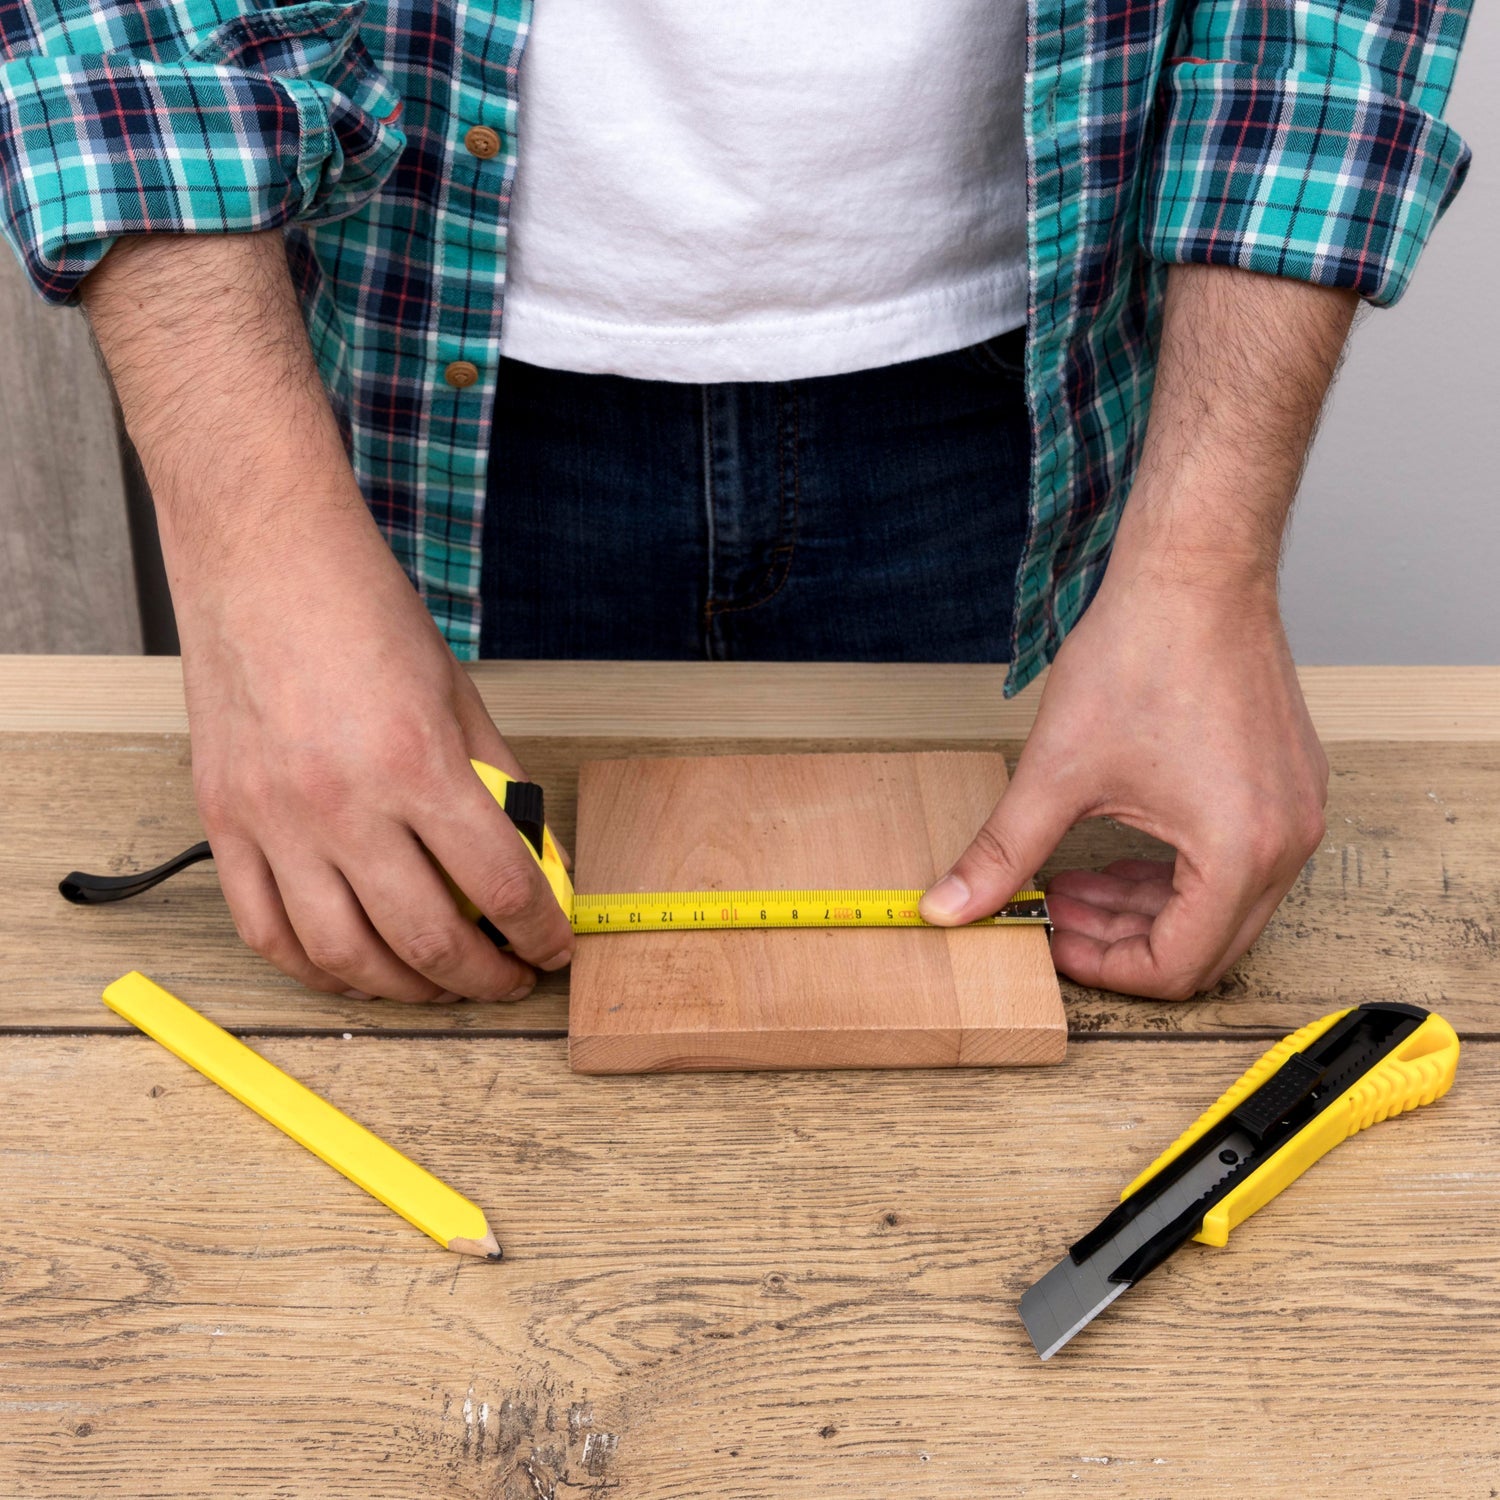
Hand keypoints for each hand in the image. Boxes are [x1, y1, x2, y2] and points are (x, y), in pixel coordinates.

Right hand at [179, 513, 574, 1001]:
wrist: (261, 558)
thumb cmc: (363, 614)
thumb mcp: (459, 696)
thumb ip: (498, 786)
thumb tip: (535, 861)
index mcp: (416, 764)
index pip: (499, 885)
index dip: (541, 933)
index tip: (555, 948)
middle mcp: (341, 804)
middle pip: (425, 939)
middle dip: (482, 979)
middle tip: (507, 980)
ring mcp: (274, 821)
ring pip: (342, 956)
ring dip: (403, 991)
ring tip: (437, 986)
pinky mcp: (225, 823)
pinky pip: (264, 931)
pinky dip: (314, 970)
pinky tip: (352, 970)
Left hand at [919, 564, 1327, 998]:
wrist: (1196, 569)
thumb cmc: (1145, 652)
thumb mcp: (1057, 771)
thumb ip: (1003, 854)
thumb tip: (950, 907)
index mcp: (1239, 853)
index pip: (1176, 968)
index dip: (1103, 968)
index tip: (1052, 938)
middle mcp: (1286, 843)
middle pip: (1206, 948)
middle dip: (1122, 941)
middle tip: (1056, 910)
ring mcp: (1296, 813)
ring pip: (1223, 908)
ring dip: (1146, 907)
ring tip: (1075, 879)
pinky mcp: (1290, 786)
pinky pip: (1240, 862)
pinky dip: (1179, 871)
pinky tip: (1122, 849)